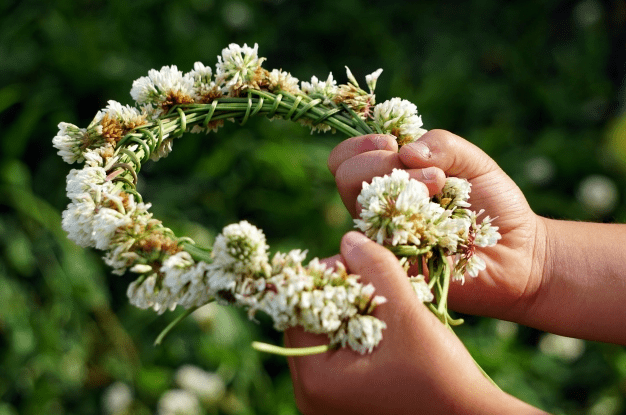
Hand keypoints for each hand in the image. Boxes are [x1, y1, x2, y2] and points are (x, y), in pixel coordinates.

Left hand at [285, 232, 545, 414]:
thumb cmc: (441, 375)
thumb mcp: (406, 314)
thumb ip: (377, 270)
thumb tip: (349, 240)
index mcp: (315, 379)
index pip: (300, 309)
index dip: (326, 278)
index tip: (359, 263)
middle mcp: (312, 396)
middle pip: (312, 324)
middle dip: (340, 295)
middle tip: (373, 279)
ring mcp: (328, 403)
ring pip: (328, 338)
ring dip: (352, 312)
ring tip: (384, 299)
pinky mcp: (349, 403)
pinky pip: (341, 357)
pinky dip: (359, 333)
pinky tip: (387, 323)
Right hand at [328, 130, 546, 322]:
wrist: (519, 253)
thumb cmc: (495, 206)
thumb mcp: (474, 161)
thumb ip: (442, 144)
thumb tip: (404, 151)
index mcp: (392, 177)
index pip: (346, 159)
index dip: (359, 145)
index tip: (391, 143)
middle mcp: (382, 206)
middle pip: (345, 177)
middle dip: (380, 163)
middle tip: (429, 173)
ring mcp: (386, 237)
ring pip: (359, 206)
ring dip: (401, 185)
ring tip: (439, 188)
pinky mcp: (395, 265)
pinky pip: (377, 246)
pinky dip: (405, 224)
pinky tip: (437, 222)